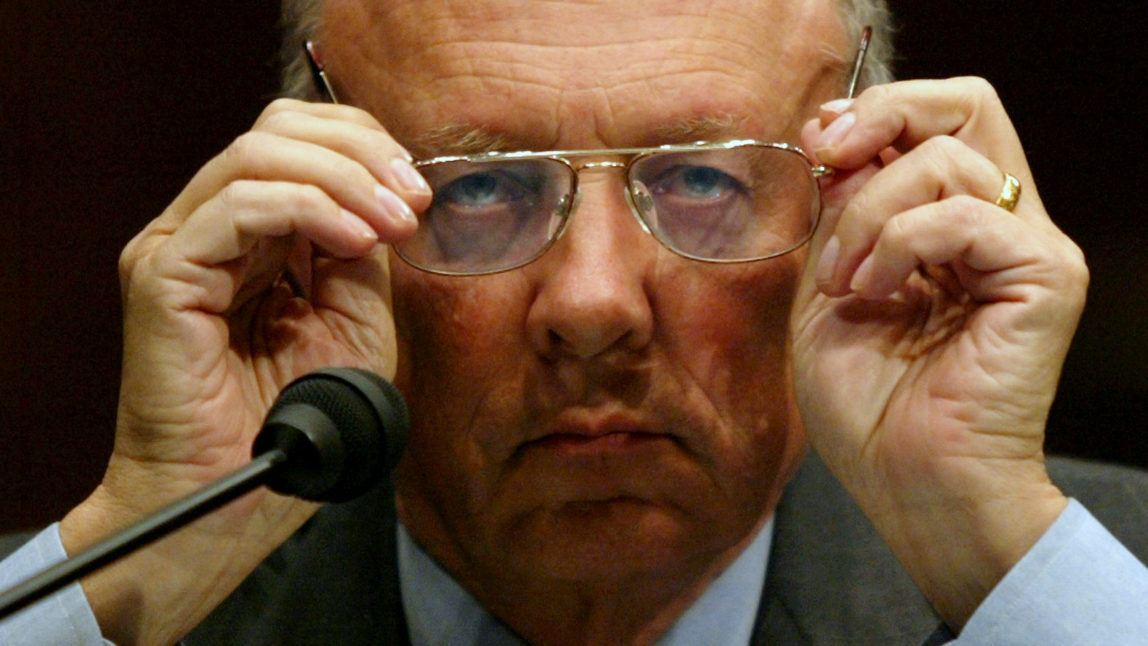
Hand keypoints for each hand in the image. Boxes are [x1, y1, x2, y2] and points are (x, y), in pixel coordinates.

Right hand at [59, 99, 428, 643]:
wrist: (238, 500)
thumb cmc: (294, 422)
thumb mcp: (354, 324)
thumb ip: (362, 258)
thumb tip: (386, 199)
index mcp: (254, 234)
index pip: (301, 143)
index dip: (366, 148)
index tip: (421, 194)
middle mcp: (212, 226)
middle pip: (278, 130)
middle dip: (359, 151)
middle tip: (412, 199)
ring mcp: (182, 245)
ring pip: (258, 155)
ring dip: (343, 179)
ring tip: (391, 223)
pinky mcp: (164, 273)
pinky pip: (238, 207)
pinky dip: (308, 209)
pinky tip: (356, 240)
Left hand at [790, 78, 1086, 626]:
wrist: (910, 485)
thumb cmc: (868, 407)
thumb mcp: (827, 292)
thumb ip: (838, 220)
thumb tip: (840, 152)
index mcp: (947, 227)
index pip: (931, 125)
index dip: (871, 115)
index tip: (814, 143)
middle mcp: (996, 224)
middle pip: (968, 104)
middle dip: (886, 113)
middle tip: (831, 153)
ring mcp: (1026, 246)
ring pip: (949, 157)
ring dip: (869, 212)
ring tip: (845, 281)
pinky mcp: (1044, 276)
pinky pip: (965, 215)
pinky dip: (901, 244)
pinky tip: (876, 293)